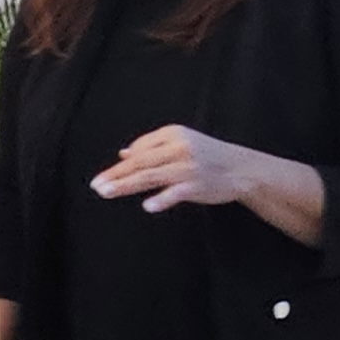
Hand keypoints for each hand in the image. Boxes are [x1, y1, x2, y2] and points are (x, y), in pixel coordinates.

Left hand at [91, 126, 259, 213]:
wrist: (243, 168)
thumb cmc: (207, 155)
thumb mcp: (180, 142)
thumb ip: (151, 147)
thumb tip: (123, 152)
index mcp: (173, 134)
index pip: (140, 149)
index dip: (121, 164)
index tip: (103, 177)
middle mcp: (178, 148)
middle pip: (140, 162)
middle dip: (116, 174)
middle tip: (96, 185)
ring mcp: (188, 167)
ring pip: (150, 176)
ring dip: (126, 185)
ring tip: (107, 192)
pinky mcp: (197, 185)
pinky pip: (176, 193)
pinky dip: (162, 199)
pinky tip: (147, 206)